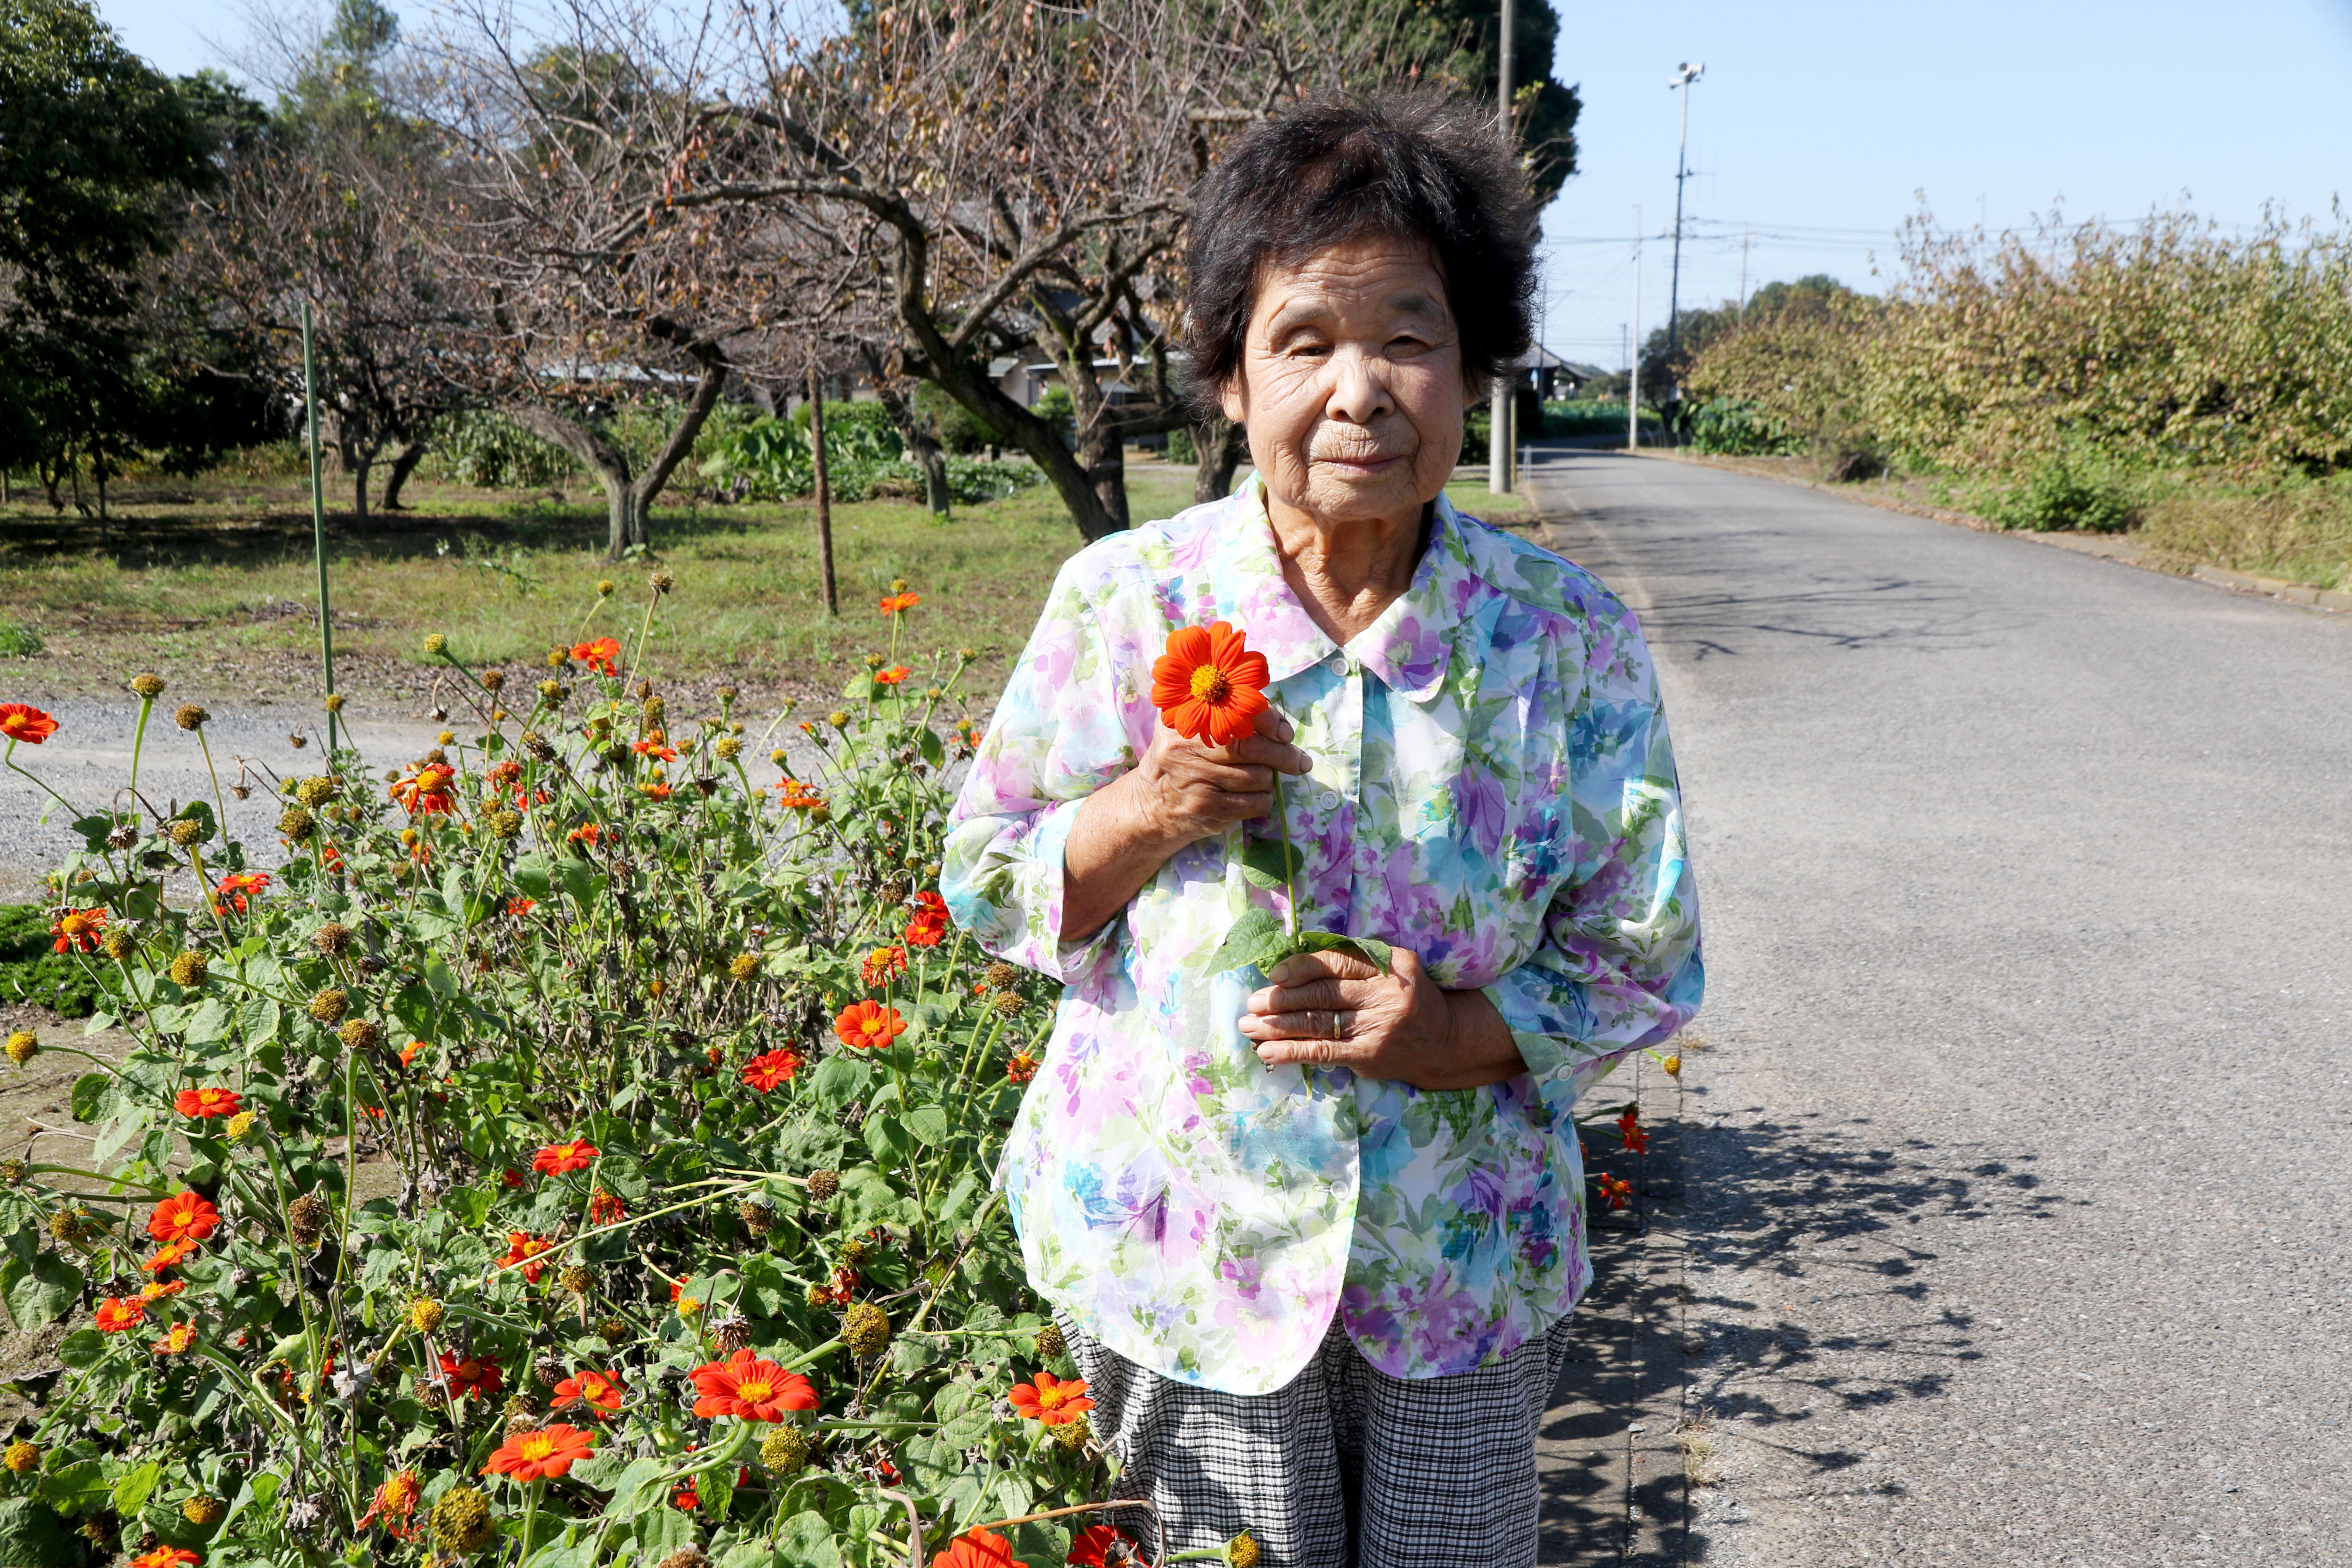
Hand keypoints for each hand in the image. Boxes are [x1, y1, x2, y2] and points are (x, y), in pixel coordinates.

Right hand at [1126, 706, 1312, 847]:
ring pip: (1257, 776)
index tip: (1284, 732)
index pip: (1237, 714)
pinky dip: (1263, 800)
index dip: (1269, 721)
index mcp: (1185, 720)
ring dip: (1268, 779)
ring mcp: (1194, 779)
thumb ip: (1223, 713)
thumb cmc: (1181, 760)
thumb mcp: (1189, 728)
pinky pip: (1253, 803)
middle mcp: (1184, 747)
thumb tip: (1276, 718)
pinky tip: (1254, 796)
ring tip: (1261, 778)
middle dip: (1283, 755)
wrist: (1150, 805)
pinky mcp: (1204, 807)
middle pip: (1250, 747)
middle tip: (1300, 761)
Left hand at [1237, 949, 1526, 1090]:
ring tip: (1248, 1026)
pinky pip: (1323, 1052)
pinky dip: (1291, 1052)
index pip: (1336, 963)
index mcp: (1388, 965)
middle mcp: (1384, 994)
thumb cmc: (1406, 998)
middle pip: (1322, 994)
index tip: (1274, 975)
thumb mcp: (1390, 969)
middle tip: (1252, 1003)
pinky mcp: (1369, 1056)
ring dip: (1277, 1026)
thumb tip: (1293, 968)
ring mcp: (1377, 1027)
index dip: (1301, 968)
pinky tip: (1266, 1052)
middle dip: (1281, 999)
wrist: (1444, 1041)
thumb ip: (1353, 963)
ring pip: (1317, 1023)